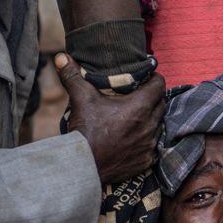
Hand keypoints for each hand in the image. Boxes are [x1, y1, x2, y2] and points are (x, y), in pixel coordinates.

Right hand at [58, 53, 165, 182]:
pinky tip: (135, 137)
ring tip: (137, 115)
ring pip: (159, 125)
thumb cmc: (85, 130)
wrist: (84, 165)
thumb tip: (61, 57)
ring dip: (151, 119)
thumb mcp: (81, 99)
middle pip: (161, 104)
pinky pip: (154, 146)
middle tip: (140, 95)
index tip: (146, 78)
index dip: (154, 78)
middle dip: (153, 98)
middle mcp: (149, 125)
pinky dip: (147, 140)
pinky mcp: (146, 160)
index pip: (160, 85)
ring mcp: (149, 144)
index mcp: (139, 106)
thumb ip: (73, 75)